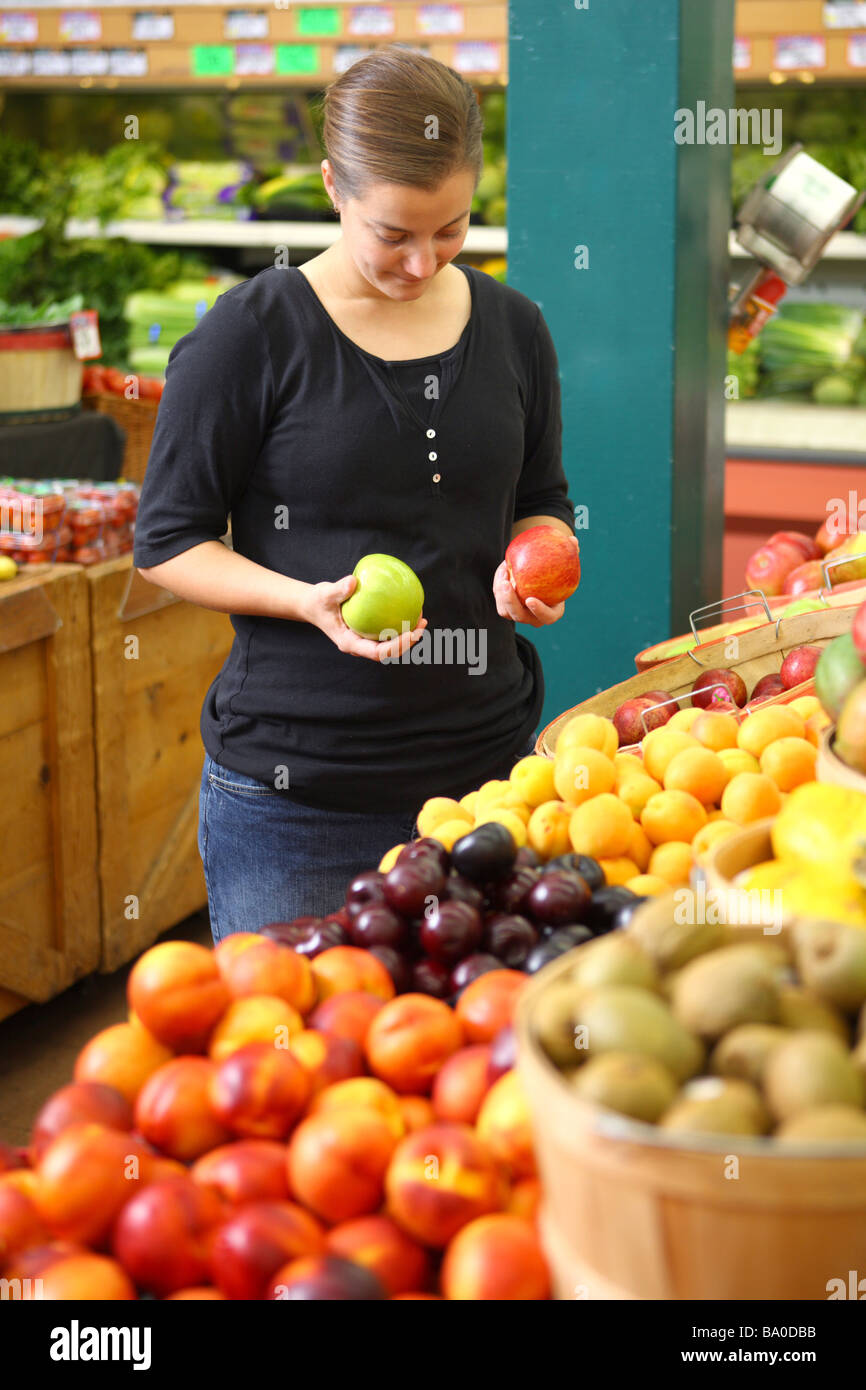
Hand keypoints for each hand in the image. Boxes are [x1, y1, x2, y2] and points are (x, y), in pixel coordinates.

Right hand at [301, 574, 426, 661]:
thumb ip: (338, 590)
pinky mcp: (368, 632)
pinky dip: (400, 624)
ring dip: (408, 635)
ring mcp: (364, 640)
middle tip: (422, 624)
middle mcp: (360, 646)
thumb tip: (354, 581)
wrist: (313, 606)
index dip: (397, 646)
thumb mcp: (324, 594)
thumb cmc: (318, 601)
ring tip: (422, 619)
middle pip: (389, 653)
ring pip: (391, 645)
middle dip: (408, 642)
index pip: (378, 652)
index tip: (411, 633)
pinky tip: (410, 609)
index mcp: (350, 643)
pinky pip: (388, 632)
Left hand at [493, 559, 566, 626]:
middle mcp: (534, 618)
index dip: (539, 611)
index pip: (547, 617)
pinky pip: (500, 599)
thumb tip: (574, 541)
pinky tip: (504, 568)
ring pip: (505, 610)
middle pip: (519, 616)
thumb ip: (570, 552)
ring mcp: (519, 615)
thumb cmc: (558, 570)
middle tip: (507, 583)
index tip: (530, 599)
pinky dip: (499, 585)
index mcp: (552, 612)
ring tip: (504, 571)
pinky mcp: (507, 608)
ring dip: (501, 593)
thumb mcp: (565, 562)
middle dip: (511, 602)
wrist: (541, 578)